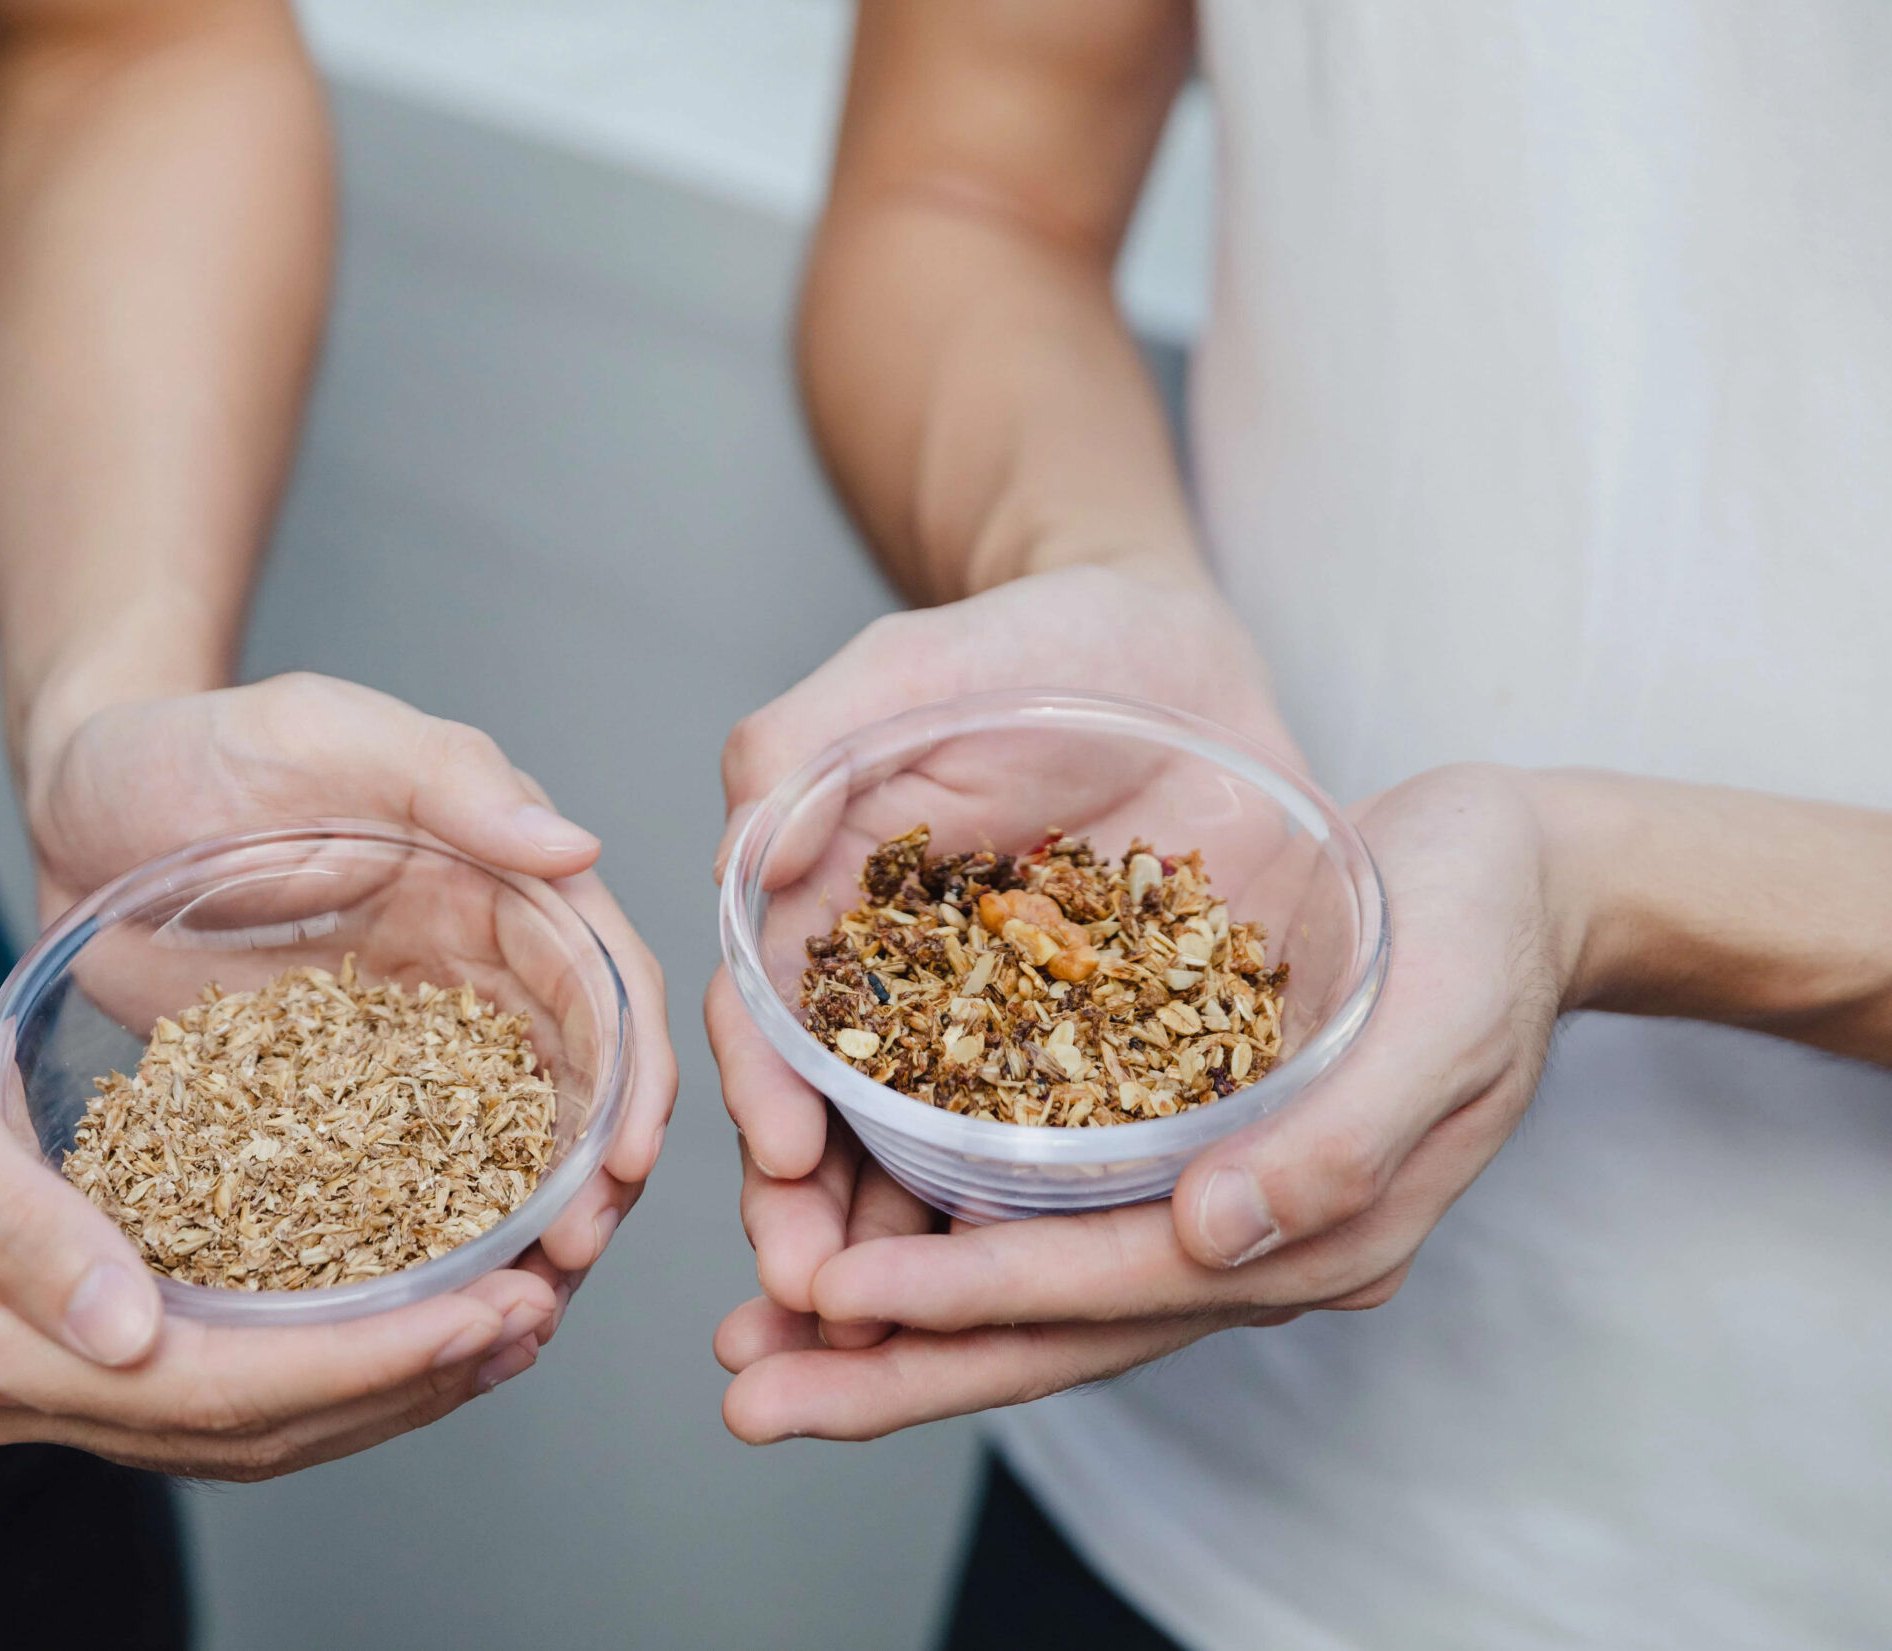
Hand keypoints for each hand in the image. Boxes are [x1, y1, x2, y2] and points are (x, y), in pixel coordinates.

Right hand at [0, 922, 567, 1478]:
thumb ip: (14, 1220)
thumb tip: (125, 1335)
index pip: (210, 1388)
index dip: (364, 1364)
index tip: (489, 1309)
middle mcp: (11, 1381)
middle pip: (241, 1427)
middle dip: (402, 1384)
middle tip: (532, 1318)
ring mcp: (33, 1369)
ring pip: (235, 1421)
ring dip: (375, 1387)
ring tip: (500, 1328)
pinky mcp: (56, 1329)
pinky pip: (207, 1375)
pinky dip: (314, 1360)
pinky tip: (394, 1312)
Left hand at [23, 672, 674, 1294]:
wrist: (71, 805)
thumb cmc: (192, 744)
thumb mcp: (319, 733)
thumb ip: (449, 776)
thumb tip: (576, 844)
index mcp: (497, 884)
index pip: (602, 987)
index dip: (632, 1078)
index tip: (626, 1163)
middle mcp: (471, 974)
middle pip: (575, 1092)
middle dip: (593, 1183)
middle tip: (567, 1265)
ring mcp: (401, 1050)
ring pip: (497, 1155)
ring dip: (522, 1232)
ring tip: (511, 1313)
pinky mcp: (325, 1106)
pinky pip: (390, 1184)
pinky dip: (420, 1244)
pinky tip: (417, 1312)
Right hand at [710, 563, 1292, 1249]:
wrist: (1178, 652)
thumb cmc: (1023, 645)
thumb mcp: (902, 672)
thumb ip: (802, 747)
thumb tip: (746, 862)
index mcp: (822, 921)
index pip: (767, 1023)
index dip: (763, 1094)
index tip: (781, 1158)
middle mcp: (901, 1003)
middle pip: (839, 1132)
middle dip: (816, 1224)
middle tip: (816, 1300)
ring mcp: (1008, 1043)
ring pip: (943, 1174)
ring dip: (914, 1264)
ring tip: (904, 1342)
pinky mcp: (1118, 1063)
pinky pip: (1082, 1162)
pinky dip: (1054, 1235)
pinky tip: (1057, 1295)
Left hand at [713, 763, 1574, 1440]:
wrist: (1519, 871)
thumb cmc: (1486, 922)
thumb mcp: (1444, 1011)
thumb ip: (1341, 1139)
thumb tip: (1219, 1236)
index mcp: (1311, 1230)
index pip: (1108, 1284)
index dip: (967, 1295)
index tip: (837, 1296)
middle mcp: (1241, 1239)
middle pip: (1043, 1327)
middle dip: (889, 1367)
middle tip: (747, 1393)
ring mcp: (1203, 1202)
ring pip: (1021, 1286)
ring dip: (887, 1319)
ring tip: (753, 1337)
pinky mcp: (1165, 1143)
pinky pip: (1032, 1212)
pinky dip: (931, 1232)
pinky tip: (838, 1228)